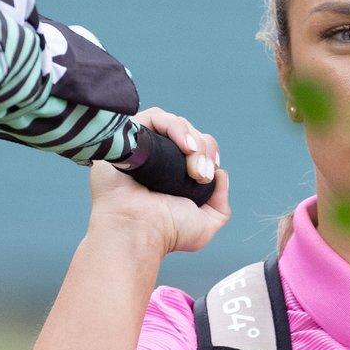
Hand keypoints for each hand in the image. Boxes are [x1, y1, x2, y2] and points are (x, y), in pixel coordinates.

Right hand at [88, 106, 229, 256]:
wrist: (139, 231)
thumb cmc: (166, 232)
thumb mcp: (205, 225)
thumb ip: (220, 204)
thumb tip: (221, 174)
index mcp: (173, 172)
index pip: (197, 145)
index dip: (209, 152)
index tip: (209, 175)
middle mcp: (157, 157)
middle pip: (189, 132)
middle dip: (204, 151)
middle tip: (200, 176)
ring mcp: (142, 146)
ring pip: (174, 123)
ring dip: (192, 140)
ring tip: (193, 167)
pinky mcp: (127, 137)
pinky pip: (153, 116)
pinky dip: (175, 127)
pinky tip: (184, 146)